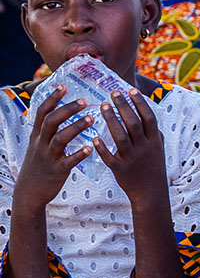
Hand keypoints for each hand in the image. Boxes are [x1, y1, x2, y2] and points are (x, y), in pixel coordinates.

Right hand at [13, 86, 91, 208]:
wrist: (30, 191)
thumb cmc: (40, 165)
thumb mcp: (39, 145)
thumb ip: (48, 131)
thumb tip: (60, 113)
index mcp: (38, 135)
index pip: (43, 112)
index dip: (52, 98)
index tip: (64, 86)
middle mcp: (41, 143)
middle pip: (51, 121)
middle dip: (67, 109)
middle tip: (84, 101)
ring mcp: (48, 157)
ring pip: (60, 138)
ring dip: (75, 127)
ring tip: (91, 119)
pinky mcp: (57, 171)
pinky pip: (68, 161)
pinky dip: (79, 154)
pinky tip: (90, 148)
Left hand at [93, 89, 168, 207]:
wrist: (151, 193)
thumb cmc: (152, 168)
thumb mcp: (157, 149)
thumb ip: (153, 133)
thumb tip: (148, 114)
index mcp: (154, 142)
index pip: (149, 118)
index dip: (141, 103)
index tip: (131, 90)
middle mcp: (145, 148)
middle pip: (134, 123)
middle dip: (124, 106)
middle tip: (113, 92)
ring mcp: (133, 159)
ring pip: (121, 137)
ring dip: (112, 120)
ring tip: (103, 106)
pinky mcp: (121, 170)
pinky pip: (110, 157)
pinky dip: (103, 148)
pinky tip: (95, 138)